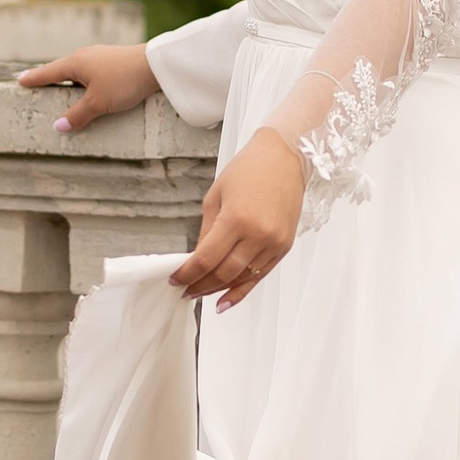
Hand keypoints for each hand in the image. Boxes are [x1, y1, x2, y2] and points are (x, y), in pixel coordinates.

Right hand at [18, 42, 158, 134]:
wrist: (156, 66)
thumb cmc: (123, 82)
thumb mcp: (98, 103)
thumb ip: (77, 115)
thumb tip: (58, 126)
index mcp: (75, 63)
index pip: (48, 72)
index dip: (34, 79)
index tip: (20, 80)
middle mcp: (85, 56)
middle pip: (62, 70)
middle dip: (50, 78)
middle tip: (37, 84)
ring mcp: (100, 57)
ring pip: (78, 71)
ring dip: (69, 81)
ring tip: (61, 91)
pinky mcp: (114, 61)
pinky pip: (91, 73)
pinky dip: (84, 82)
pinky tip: (89, 90)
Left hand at [174, 127, 304, 310]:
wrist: (285, 158)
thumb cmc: (248, 170)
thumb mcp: (216, 196)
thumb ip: (206, 231)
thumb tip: (197, 260)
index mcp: (236, 219)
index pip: (206, 259)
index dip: (188, 274)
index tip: (175, 279)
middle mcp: (257, 234)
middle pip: (223, 273)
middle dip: (200, 286)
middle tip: (185, 291)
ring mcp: (274, 243)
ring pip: (242, 278)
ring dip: (219, 290)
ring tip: (201, 294)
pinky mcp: (284, 246)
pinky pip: (260, 275)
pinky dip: (242, 290)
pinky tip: (225, 300)